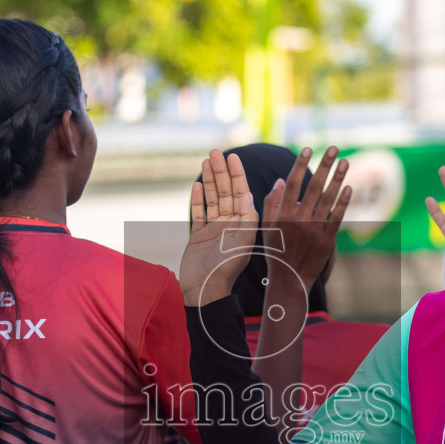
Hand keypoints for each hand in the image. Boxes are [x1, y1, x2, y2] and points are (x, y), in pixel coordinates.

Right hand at [182, 149, 260, 306]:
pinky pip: (199, 213)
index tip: (233, 157)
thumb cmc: (226, 269)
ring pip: (212, 199)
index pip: (241, 193)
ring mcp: (213, 229)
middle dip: (221, 172)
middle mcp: (229, 224)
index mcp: (242, 224)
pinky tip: (196, 185)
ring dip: (209, 180)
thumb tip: (248, 194)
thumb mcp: (241, 243)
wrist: (205, 291)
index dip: (237, 174)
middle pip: (225, 192)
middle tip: (215, 152)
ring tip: (206, 161)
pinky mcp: (199, 236)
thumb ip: (246, 218)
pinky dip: (198, 199)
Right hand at [261, 145, 351, 288]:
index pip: (293, 183)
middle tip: (333, 147)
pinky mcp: (327, 239)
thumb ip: (271, 203)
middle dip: (324, 164)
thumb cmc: (276, 251)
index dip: (301, 164)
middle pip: (314, 186)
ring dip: (338, 178)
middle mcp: (299, 219)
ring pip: (328, 198)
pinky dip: (343, 202)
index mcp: (283, 215)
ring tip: (344, 162)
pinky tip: (349, 188)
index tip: (308, 148)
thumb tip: (281, 179)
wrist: (289, 279)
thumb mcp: (266, 227)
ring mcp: (315, 229)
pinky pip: (337, 217)